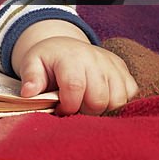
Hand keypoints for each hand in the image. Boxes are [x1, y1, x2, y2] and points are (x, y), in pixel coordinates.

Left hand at [12, 20, 137, 115]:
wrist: (66, 47)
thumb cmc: (48, 60)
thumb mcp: (32, 63)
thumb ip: (31, 77)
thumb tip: (28, 93)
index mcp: (71, 57)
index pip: (75, 87)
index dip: (68, 106)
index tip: (59, 110)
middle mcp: (95, 58)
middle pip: (98, 98)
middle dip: (84, 112)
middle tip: (73, 109)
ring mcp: (112, 65)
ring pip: (117, 100)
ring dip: (102, 110)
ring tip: (86, 106)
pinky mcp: (124, 72)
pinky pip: (130, 95)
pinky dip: (118, 104)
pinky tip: (102, 101)